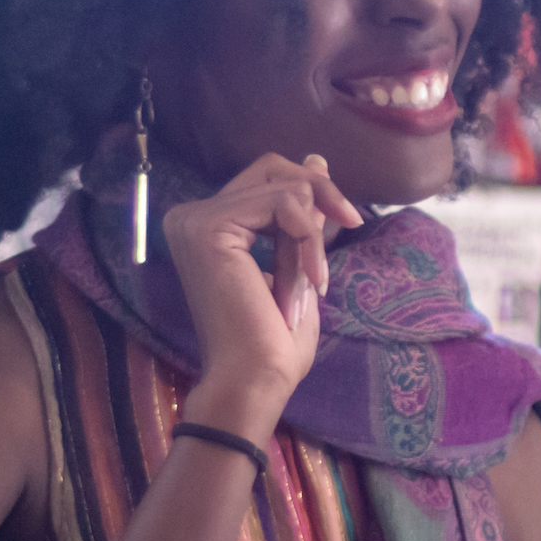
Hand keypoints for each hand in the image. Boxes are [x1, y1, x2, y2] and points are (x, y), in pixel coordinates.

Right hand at [161, 153, 362, 438]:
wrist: (254, 381)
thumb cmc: (273, 341)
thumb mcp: (299, 261)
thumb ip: (301, 213)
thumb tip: (316, 159)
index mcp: (206, 225)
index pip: (267, 179)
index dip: (312, 192)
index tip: (347, 220)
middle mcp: (190, 217)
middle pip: (272, 168)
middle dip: (319, 193)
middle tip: (350, 223)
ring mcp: (194, 220)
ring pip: (283, 187)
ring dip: (312, 235)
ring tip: (310, 281)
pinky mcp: (207, 227)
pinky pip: (282, 205)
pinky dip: (307, 241)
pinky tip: (308, 280)